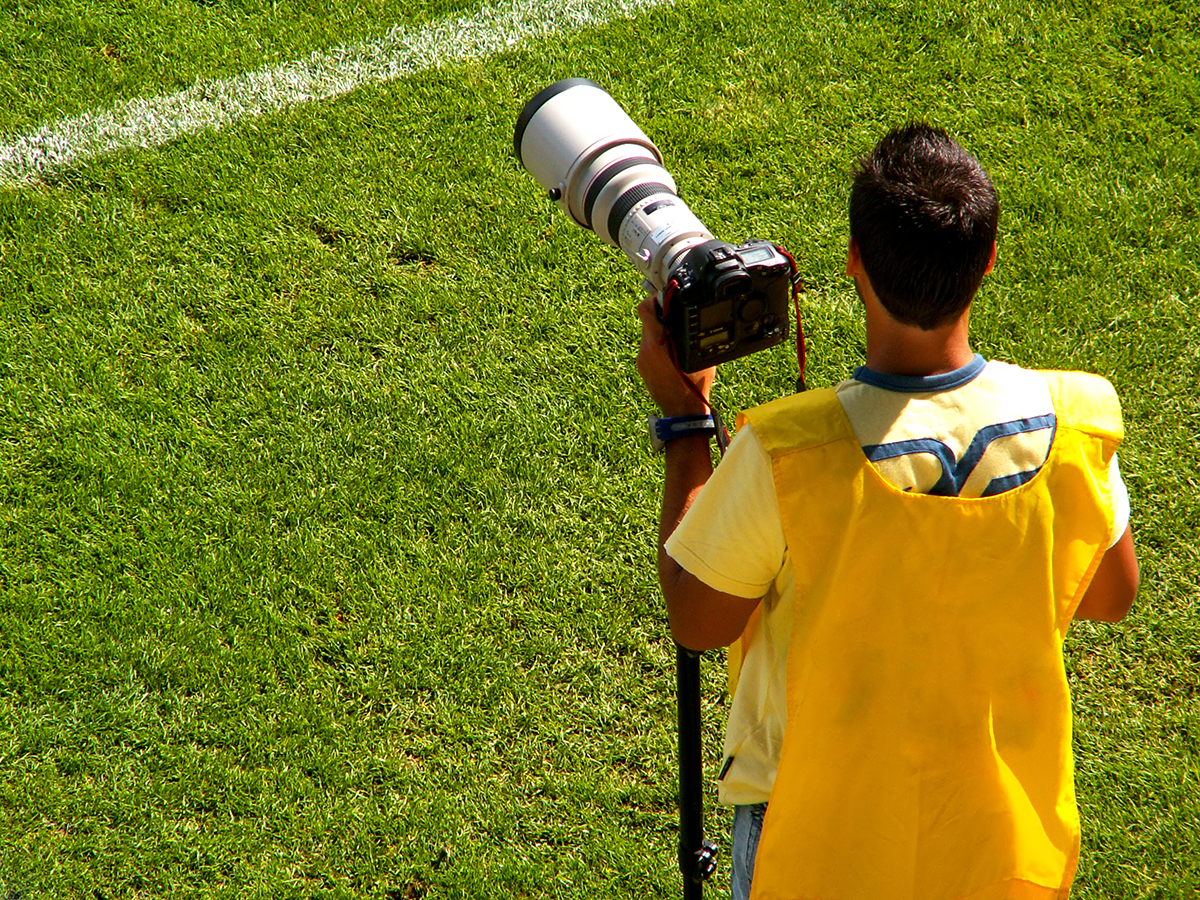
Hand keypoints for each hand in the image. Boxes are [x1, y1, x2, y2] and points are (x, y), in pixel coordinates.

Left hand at [636, 294, 714, 416]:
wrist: (682, 411)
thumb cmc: (693, 385)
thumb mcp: (698, 354)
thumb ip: (686, 333)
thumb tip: (683, 318)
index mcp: (657, 342)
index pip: (645, 309)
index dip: (655, 300)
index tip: (666, 300)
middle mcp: (645, 349)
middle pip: (648, 321)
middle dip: (662, 317)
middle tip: (677, 318)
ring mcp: (642, 359)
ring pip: (649, 335)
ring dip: (661, 333)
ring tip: (678, 340)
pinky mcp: (642, 368)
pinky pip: (649, 349)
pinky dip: (659, 347)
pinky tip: (673, 355)